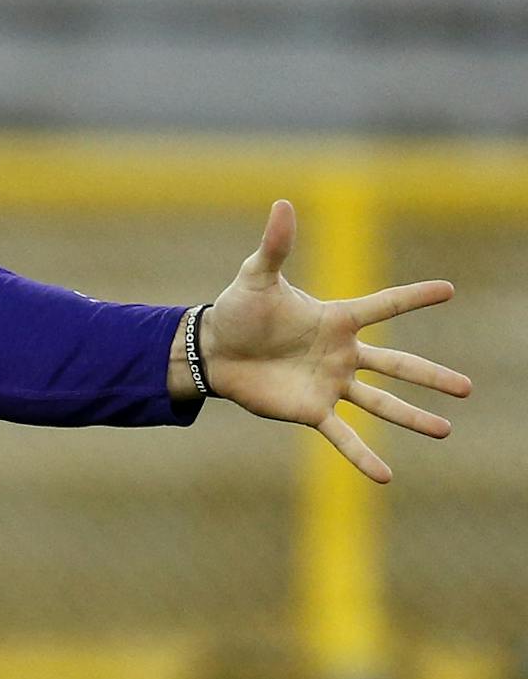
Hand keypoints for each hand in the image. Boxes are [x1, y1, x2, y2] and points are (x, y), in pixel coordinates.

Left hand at [202, 200, 471, 482]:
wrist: (213, 349)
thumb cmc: (238, 310)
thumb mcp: (257, 276)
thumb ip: (276, 245)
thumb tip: (282, 203)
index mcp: (336, 319)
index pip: (383, 305)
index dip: (413, 297)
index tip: (448, 289)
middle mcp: (342, 354)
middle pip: (397, 364)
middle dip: (431, 375)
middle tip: (467, 387)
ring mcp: (330, 384)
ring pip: (380, 404)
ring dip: (412, 417)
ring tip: (445, 430)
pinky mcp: (310, 409)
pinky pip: (342, 436)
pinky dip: (361, 456)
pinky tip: (386, 476)